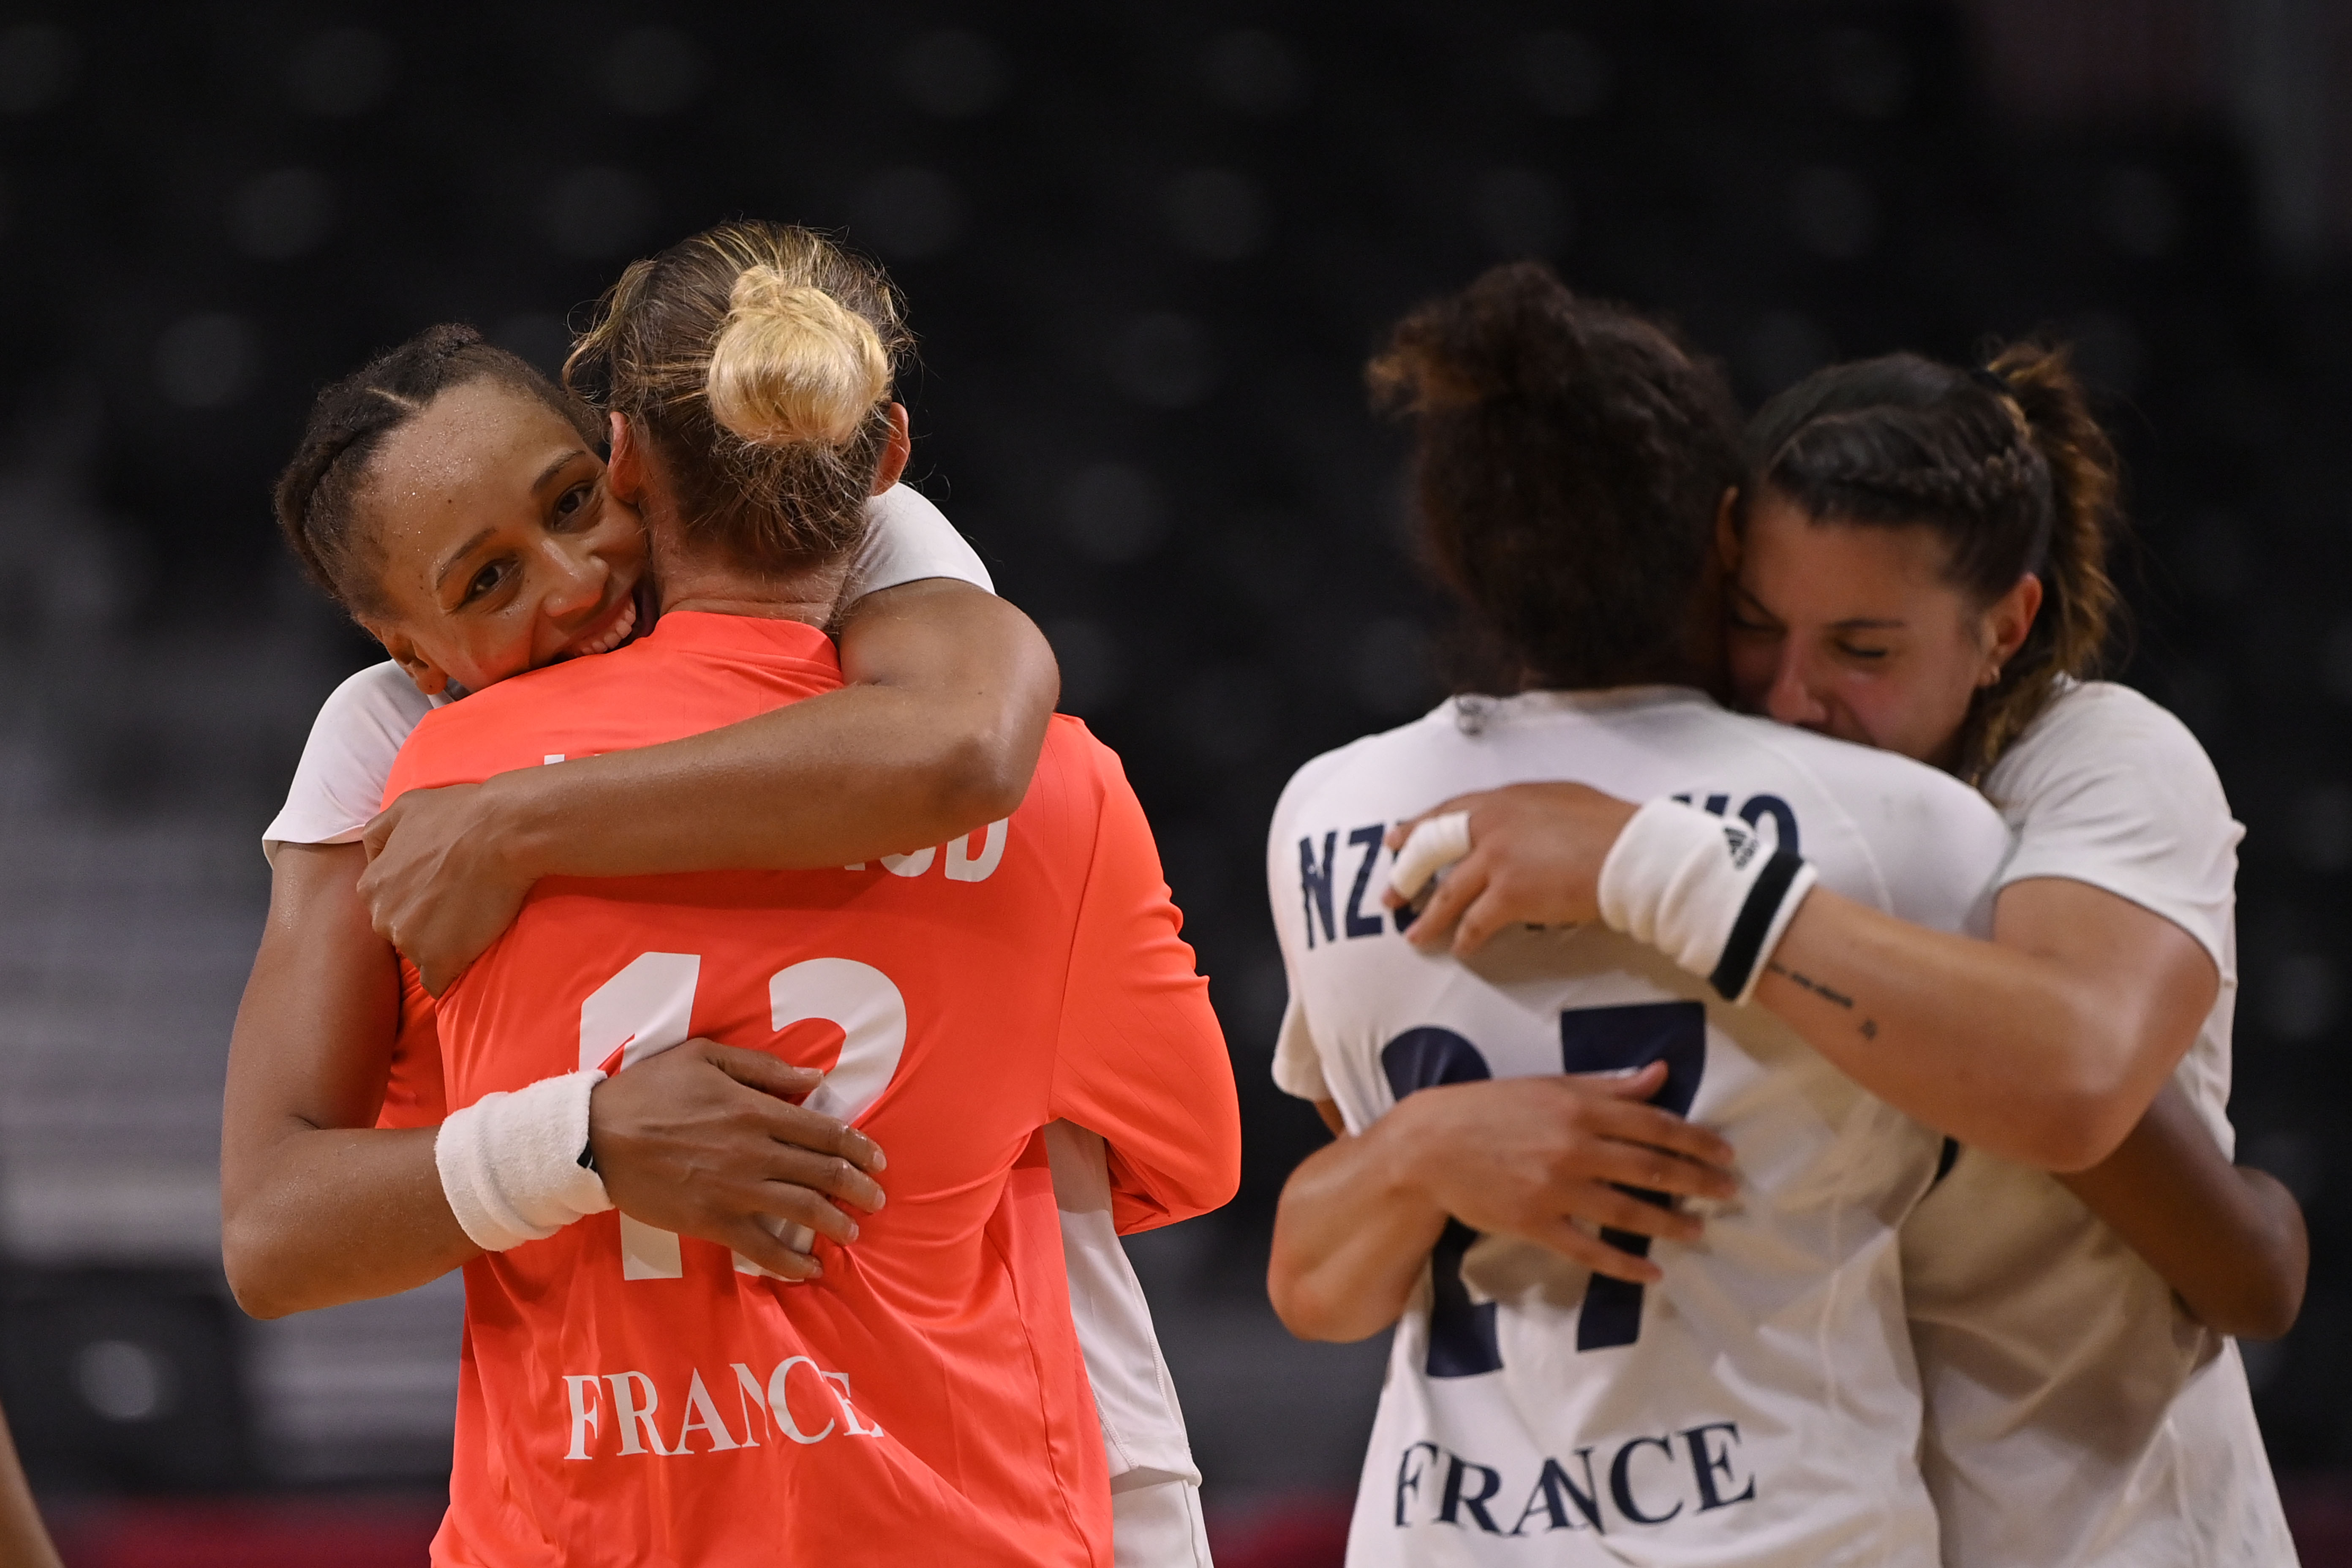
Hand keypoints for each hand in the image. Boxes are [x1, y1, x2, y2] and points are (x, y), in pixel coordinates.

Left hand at [359, 778, 533, 995]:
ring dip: (442, 945)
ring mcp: (410, 942)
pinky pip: (438, 982)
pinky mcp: (441, 960)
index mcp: (372, 886)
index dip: (415, 901)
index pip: (387, 906)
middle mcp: (382, 917)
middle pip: (400, 933)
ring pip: (420, 955)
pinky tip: (470, 953)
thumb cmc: (459, 814)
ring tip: (473, 920)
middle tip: (459, 904)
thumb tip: (372, 855)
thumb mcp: (406, 806)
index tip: (441, 891)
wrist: (503, 831)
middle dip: (424, 925)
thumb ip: (379, 832)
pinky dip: (452, 971)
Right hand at [588, 1038, 889, 1282]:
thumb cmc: (650, 1090)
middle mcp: (756, 1152)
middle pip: (824, 1173)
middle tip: (877, 1198)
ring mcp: (735, 1191)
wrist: (596, 1137)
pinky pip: (762, 1248)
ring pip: (803, 1211)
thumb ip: (764, 1068)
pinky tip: (810, 1269)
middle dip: (859, 1187)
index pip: (826, 1132)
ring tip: (853, 1230)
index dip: (859, 1148)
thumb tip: (813, 1079)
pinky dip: (791, 1263)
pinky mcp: (712, 1222)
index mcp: (757, 1110)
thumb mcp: (706, 1057)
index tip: (877, 1160)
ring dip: (837, 1222)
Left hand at [1385, 782, 1639, 956]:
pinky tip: (1461, 950)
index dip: (1419, 827)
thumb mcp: (1562, 800)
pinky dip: (1466, 939)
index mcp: (1505, 799)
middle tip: (1390, 894)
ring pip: (1448, 893)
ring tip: (1414, 936)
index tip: (1398, 839)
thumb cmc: (1611, 826)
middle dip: (1407, 873)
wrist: (1631, 852)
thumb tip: (1520, 825)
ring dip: (1428, 918)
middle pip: (1433, 849)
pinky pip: (1475, 923)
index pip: (1449, 812)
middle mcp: (1492, 824)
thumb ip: (1529, 812)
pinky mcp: (1509, 894)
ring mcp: (1497, 859)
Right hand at [1387, 1062, 1736, 1282]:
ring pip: (1629, 1211)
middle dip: (1698, 1181)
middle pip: (1652, 1168)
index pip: (1655, 1124)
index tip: (1725, 1153)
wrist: (1428, 1146)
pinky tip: (1652, 1273)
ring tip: (1699, 1231)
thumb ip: (1606, 1085)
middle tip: (1729, 1193)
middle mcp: (1574, 1147)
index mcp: (1579, 1107)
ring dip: (1671, 1223)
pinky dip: (1624, 1265)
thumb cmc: (1488, 1108)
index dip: (1696, 1140)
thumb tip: (1659, 1076)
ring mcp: (1556, 1189)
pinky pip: (1589, 1249)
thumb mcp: (1547, 1084)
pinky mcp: (1536, 1224)